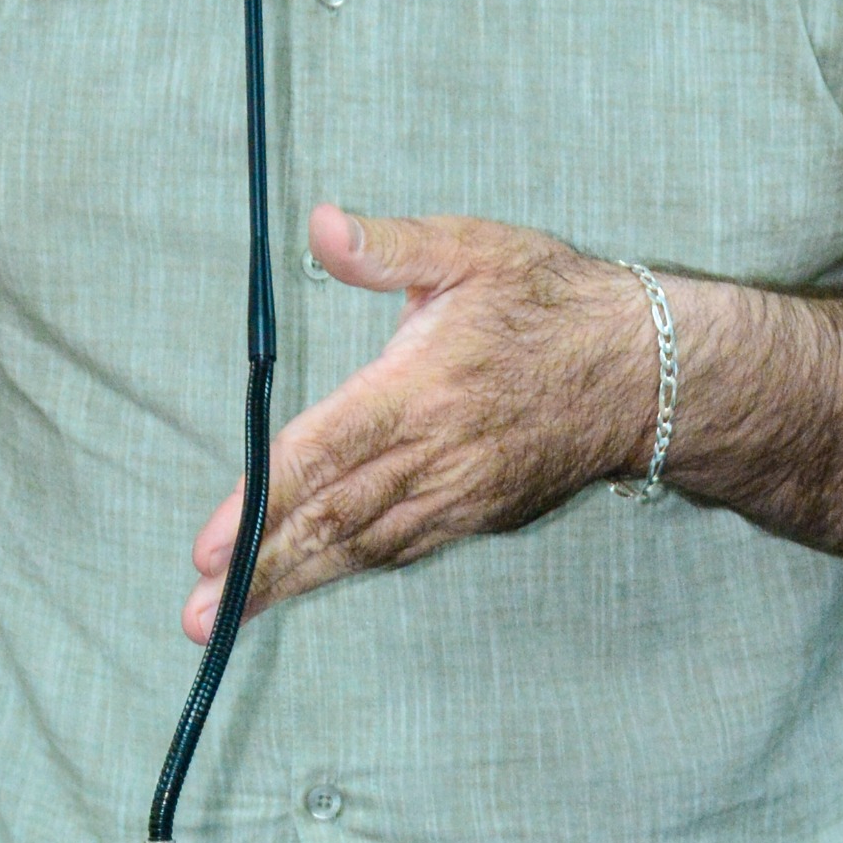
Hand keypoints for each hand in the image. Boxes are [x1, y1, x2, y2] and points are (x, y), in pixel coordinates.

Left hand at [183, 206, 660, 637]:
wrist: (647, 372)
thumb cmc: (554, 301)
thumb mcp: (474, 250)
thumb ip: (391, 245)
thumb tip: (321, 226)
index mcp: (419, 389)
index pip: (323, 455)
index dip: (261, 503)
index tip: (208, 546)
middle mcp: (436, 455)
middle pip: (332, 521)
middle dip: (260, 570)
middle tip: (195, 615)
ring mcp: (459, 495)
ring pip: (362, 548)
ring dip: (294, 583)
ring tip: (227, 617)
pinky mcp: (478, 514)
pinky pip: (400, 550)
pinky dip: (348, 570)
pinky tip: (305, 584)